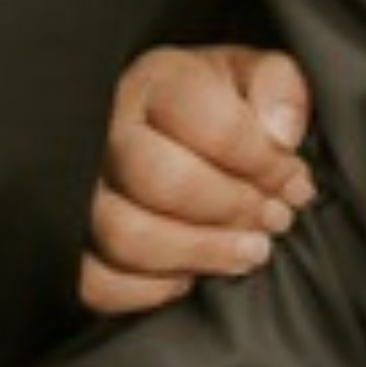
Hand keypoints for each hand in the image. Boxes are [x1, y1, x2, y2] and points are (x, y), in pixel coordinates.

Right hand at [78, 42, 317, 313]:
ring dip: (198, 254)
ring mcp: (82, 184)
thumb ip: (278, 87)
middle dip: (232, 210)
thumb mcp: (251, 75)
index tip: (293, 182)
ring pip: (125, 235)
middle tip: (274, 221)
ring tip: (247, 254)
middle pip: (163, 182)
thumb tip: (281, 133)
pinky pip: (94, 280)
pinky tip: (187, 277)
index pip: (213, 127)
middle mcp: (107, 128)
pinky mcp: (71, 236)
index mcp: (156, 81)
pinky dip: (146, 291)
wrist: (158, 122)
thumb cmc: (209, 102)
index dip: (265, 165)